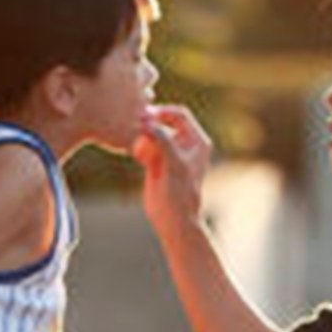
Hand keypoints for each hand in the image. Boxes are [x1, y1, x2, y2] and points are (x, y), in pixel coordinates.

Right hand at [130, 105, 211, 234]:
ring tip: (138, 149)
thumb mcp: (173, 163)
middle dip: (149, 125)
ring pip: (151, 135)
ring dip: (142, 137)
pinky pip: (144, 147)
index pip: (179, 115)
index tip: (146, 116)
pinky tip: (137, 156)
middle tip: (136, 129)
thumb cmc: (180, 193)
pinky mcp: (156, 163)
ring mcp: (170, 153)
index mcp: (196, 141)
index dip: (163, 112)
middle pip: (164, 122)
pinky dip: (138, 148)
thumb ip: (162, 140)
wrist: (174, 219)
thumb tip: (148, 122)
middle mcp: (184, 144)